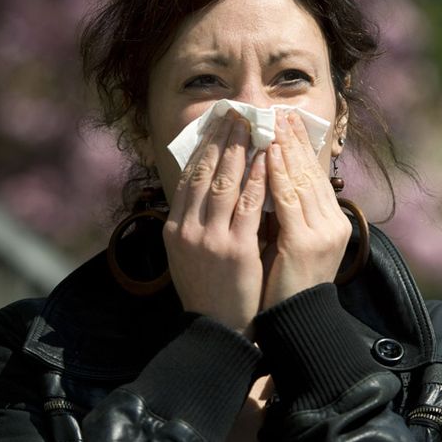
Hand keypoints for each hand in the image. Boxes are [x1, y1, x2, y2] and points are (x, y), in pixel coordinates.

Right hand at [163, 110, 266, 333]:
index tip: (216, 123)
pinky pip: (249, 206)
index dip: (204, 146)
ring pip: (225, 183)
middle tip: (236, 112)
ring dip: (240, 150)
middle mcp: (187, 229)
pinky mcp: (236, 249)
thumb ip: (194, 221)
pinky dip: (258, 180)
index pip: (187, 176)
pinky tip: (267, 160)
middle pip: (204, 173)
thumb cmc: (208, 288)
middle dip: (222, 139)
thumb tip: (205, 184)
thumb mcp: (188, 253)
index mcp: (174, 228)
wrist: (217, 329)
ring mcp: (210, 239)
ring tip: (252, 126)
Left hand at [260, 110, 351, 309]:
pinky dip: (276, 174)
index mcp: (333, 222)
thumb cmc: (287, 286)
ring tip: (273, 123)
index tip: (288, 122)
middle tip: (281, 111)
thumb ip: (289, 214)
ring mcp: (320, 232)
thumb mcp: (294, 243)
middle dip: (294, 139)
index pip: (316, 175)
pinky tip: (266, 154)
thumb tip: (271, 181)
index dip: (302, 147)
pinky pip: (288, 199)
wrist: (295, 324)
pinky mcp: (304, 242)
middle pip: (311, 171)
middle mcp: (332, 223)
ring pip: (300, 179)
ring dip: (285, 147)